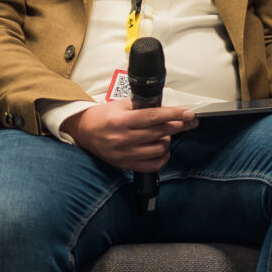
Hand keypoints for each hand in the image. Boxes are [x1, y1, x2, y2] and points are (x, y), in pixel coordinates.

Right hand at [66, 101, 195, 170]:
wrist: (83, 131)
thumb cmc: (103, 116)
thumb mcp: (120, 105)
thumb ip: (142, 106)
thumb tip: (167, 109)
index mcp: (122, 121)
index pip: (154, 117)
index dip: (174, 114)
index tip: (189, 113)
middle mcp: (123, 138)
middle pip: (160, 132)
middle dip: (179, 125)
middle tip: (189, 121)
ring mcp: (124, 153)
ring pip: (159, 148)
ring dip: (167, 140)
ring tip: (164, 134)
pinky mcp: (125, 164)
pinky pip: (152, 165)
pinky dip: (162, 157)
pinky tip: (162, 150)